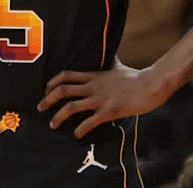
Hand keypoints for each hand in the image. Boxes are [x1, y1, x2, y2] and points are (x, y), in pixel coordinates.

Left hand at [38, 63, 171, 137]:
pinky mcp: (109, 111)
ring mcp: (100, 99)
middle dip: (48, 100)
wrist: (151, 85)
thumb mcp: (118, 67)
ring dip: (58, 117)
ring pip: (71, 107)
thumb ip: (110, 64)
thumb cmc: (136, 77)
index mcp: (94, 76)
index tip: (46, 90)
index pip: (66, 75)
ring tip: (53, 125)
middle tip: (40, 108)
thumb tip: (111, 57)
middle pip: (63, 91)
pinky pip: (89, 121)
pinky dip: (80, 129)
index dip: (52, 82)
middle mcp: (93, 87)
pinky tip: (77, 135)